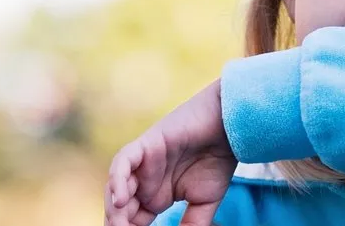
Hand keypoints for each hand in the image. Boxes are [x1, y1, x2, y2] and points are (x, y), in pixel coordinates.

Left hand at [105, 80, 237, 225]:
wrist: (229, 129)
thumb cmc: (218, 161)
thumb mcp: (203, 203)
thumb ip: (191, 224)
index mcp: (155, 196)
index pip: (133, 221)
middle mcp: (144, 181)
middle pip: (120, 208)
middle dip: (118, 225)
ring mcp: (142, 164)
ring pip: (117, 188)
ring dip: (115, 209)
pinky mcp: (145, 146)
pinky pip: (122, 162)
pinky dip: (117, 180)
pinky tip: (121, 200)